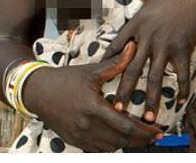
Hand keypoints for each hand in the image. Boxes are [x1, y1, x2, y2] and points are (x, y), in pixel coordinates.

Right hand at [23, 42, 163, 150]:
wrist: (39, 92)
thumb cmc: (66, 79)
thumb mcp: (92, 70)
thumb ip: (115, 62)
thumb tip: (133, 47)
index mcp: (93, 108)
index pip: (125, 126)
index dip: (143, 130)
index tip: (157, 130)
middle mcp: (87, 126)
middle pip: (120, 140)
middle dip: (141, 140)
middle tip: (155, 136)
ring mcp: (80, 137)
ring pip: (110, 147)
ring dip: (127, 144)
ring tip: (141, 137)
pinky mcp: (75, 141)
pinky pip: (98, 149)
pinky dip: (112, 146)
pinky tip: (120, 138)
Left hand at [106, 0, 195, 119]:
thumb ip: (141, 0)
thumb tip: (133, 0)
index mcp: (138, 22)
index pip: (118, 45)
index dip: (108, 61)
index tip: (101, 76)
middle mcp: (148, 36)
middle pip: (132, 68)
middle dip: (124, 91)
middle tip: (117, 109)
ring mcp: (166, 44)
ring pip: (154, 77)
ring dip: (151, 99)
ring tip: (147, 117)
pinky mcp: (183, 48)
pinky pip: (182, 74)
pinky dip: (183, 88)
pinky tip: (182, 101)